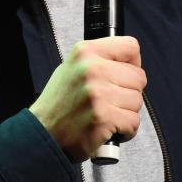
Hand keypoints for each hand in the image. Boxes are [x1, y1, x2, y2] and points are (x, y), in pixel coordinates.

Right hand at [29, 36, 144, 161]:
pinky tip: (110, 129)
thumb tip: (130, 62)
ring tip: (107, 115)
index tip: (126, 74)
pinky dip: (126, 130)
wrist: (42, 134)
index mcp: (85, 52)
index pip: (130, 47)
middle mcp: (92, 70)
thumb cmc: (59, 104)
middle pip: (139, 77)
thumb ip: (100, 60)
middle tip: (111, 101)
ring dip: (127, 112)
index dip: (133, 63)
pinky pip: (133, 122)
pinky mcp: (103, 118)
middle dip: (129, 92)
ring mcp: (98, 94)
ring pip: (138, 101)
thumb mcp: (73, 68)